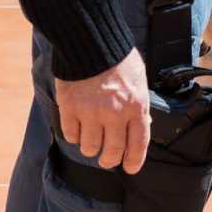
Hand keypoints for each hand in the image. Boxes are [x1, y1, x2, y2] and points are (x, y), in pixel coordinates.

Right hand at [55, 48, 150, 174]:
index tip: (130, 168)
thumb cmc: (119, 60)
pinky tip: (77, 128)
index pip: (138, 143)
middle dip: (110, 160)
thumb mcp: (139, 81)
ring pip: (90, 147)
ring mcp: (91, 112)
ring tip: (92, 142)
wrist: (92, 42)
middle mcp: (115, 113)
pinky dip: (74, 135)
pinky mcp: (70, 108)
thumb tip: (141, 124)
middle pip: (112, 151)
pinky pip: (71, 134)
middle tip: (107, 160)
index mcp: (136, 106)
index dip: (134, 160)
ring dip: (90, 148)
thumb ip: (138, 104)